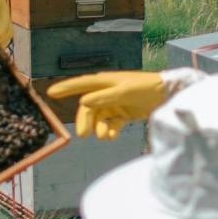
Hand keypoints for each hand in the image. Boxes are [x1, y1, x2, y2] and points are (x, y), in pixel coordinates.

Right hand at [44, 71, 166, 139]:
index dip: (66, 88)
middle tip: (83, 135)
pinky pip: (111, 123)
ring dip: (99, 128)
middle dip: (85, 120)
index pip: (82, 84)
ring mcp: (115, 103)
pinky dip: (110, 130)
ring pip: (99, 117)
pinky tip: (113, 136)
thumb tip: (83, 102)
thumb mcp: (125, 91)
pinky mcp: (124, 113)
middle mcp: (107, 91)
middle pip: (89, 107)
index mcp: (106, 81)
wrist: (167, 95)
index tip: (50, 93)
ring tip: (104, 137)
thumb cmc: (146, 88)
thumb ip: (105, 97)